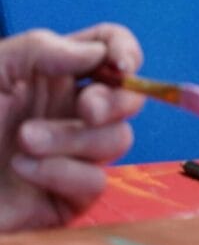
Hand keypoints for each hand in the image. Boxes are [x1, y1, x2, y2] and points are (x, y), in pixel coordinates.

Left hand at [0, 24, 144, 232]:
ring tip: (25, 142)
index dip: (125, 50)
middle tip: (86, 109)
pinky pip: (94, 181)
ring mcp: (71, 154)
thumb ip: (41, 49)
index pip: (108, 47)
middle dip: (115, 101)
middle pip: (128, 98)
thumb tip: (98, 52)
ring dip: (73, 139)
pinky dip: (62, 172)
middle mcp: (67, 111)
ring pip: (117, 140)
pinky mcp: (68, 197)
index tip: (122, 65)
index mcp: (51, 73)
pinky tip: (24, 169)